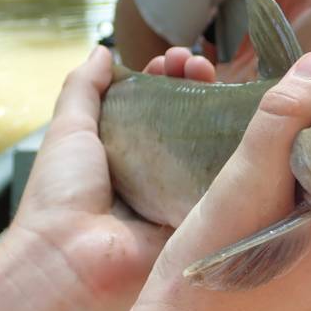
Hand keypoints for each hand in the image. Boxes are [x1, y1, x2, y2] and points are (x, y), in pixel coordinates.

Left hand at [12, 46, 216, 310]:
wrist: (71, 258)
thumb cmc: (62, 193)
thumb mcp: (68, 129)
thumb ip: (83, 89)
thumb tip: (101, 51)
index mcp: (121, 150)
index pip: (153, 104)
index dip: (166, 78)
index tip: (174, 58)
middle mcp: (152, 170)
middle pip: (185, 120)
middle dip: (195, 86)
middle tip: (200, 63)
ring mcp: (176, 193)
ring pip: (207, 147)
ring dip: (217, 112)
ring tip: (217, 78)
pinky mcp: (197, 217)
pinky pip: (222, 183)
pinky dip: (237, 155)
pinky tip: (249, 124)